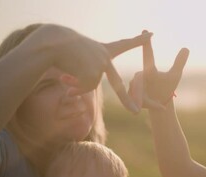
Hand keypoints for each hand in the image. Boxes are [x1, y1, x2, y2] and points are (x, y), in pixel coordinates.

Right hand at [32, 25, 152, 112]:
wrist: (53, 42)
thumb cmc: (62, 47)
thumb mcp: (79, 54)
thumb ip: (88, 69)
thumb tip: (86, 87)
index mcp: (104, 50)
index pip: (123, 44)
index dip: (137, 41)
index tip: (151, 35)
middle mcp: (105, 58)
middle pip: (117, 86)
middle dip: (127, 101)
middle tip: (136, 113)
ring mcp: (101, 66)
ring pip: (89, 86)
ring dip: (76, 83)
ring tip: (67, 69)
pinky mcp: (94, 74)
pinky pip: (83, 88)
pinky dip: (74, 86)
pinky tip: (66, 74)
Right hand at [128, 31, 188, 109]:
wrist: (160, 104)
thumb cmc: (167, 87)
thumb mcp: (175, 76)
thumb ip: (179, 63)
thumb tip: (186, 48)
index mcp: (150, 70)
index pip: (148, 56)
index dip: (147, 44)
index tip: (145, 30)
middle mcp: (140, 76)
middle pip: (137, 80)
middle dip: (139, 90)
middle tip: (141, 99)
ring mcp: (133, 86)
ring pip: (135, 92)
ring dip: (144, 101)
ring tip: (153, 106)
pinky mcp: (129, 96)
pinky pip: (133, 100)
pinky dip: (141, 106)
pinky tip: (140, 111)